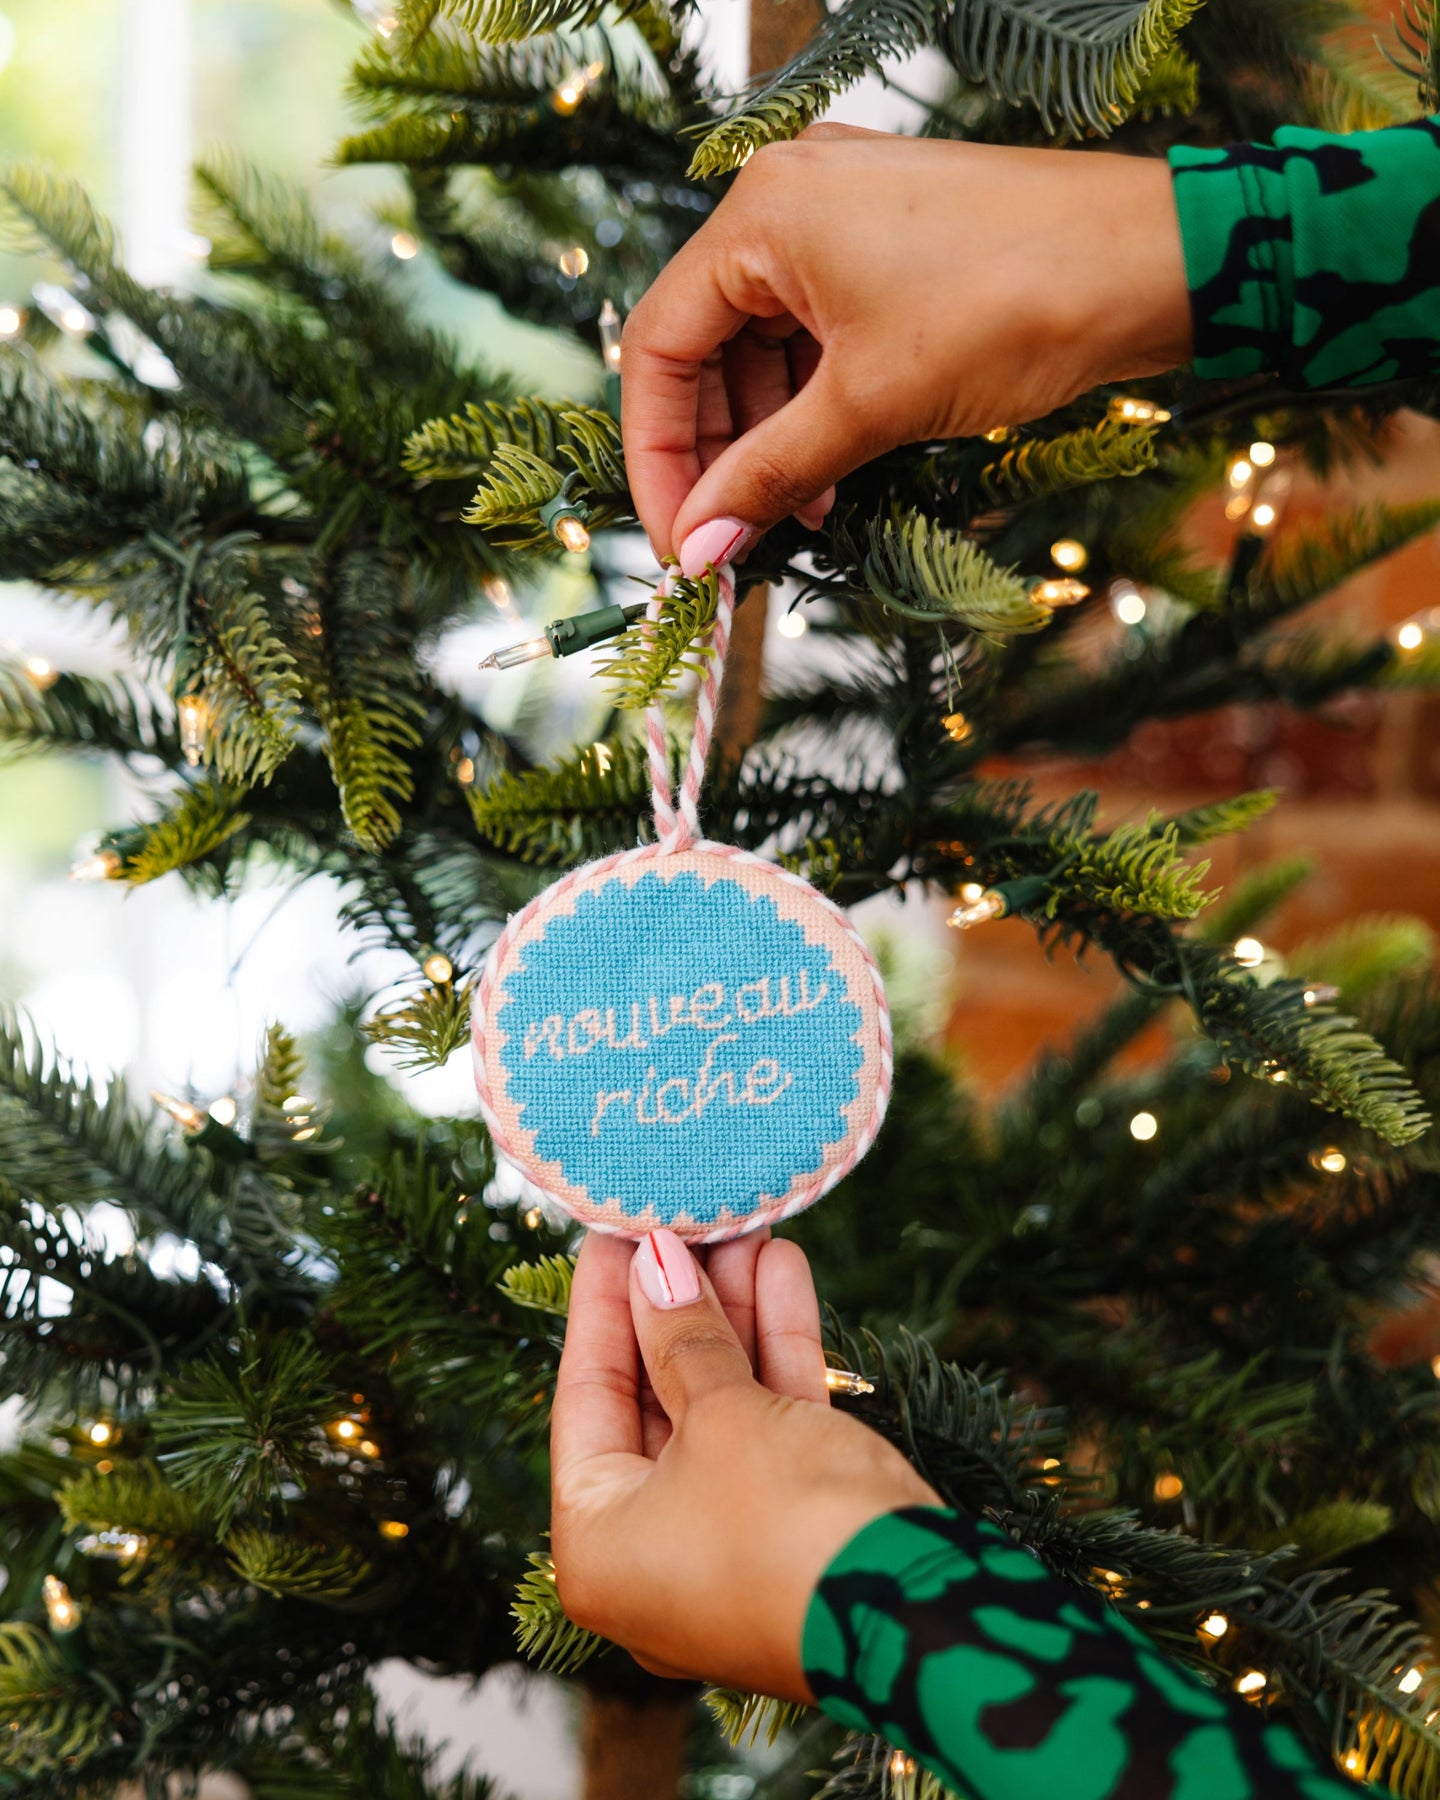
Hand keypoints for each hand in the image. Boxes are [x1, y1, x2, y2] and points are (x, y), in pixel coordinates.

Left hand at [549, 1227, 938, 1700]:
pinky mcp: (799, 1518)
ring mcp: (731, 1535)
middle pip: (655, 1393)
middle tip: (684, 1216)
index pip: (585, 1398)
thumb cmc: (785, 1525)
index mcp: (600, 1544)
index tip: (612, 1231)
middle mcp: (657, 1547)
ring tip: (743, 1223)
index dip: (601, 1306)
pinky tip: (784, 1265)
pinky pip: (772, 1418)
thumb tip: (653, 1266)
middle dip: (679, 1299)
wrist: (920, 1613)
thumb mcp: (719, 1416)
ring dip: (733, 1310)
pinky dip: (777, 1347)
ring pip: (721, 1398)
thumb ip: (681, 1335)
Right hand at [621, 124, 1191, 572]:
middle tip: (729, 540)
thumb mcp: (871, 406)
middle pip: (705, 347)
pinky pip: (818, 335)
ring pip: (763, 348)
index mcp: (763, 213)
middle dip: (715, 452)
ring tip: (797, 516)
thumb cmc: (1015, 304)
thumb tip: (697, 550)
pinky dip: (816, 407)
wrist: (1157, 260)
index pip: (659, 346)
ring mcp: (842, 216)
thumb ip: (769, 478)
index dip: (657, 456)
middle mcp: (788, 198)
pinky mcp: (889, 243)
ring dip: (769, 439)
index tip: (677, 541)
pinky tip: (833, 473)